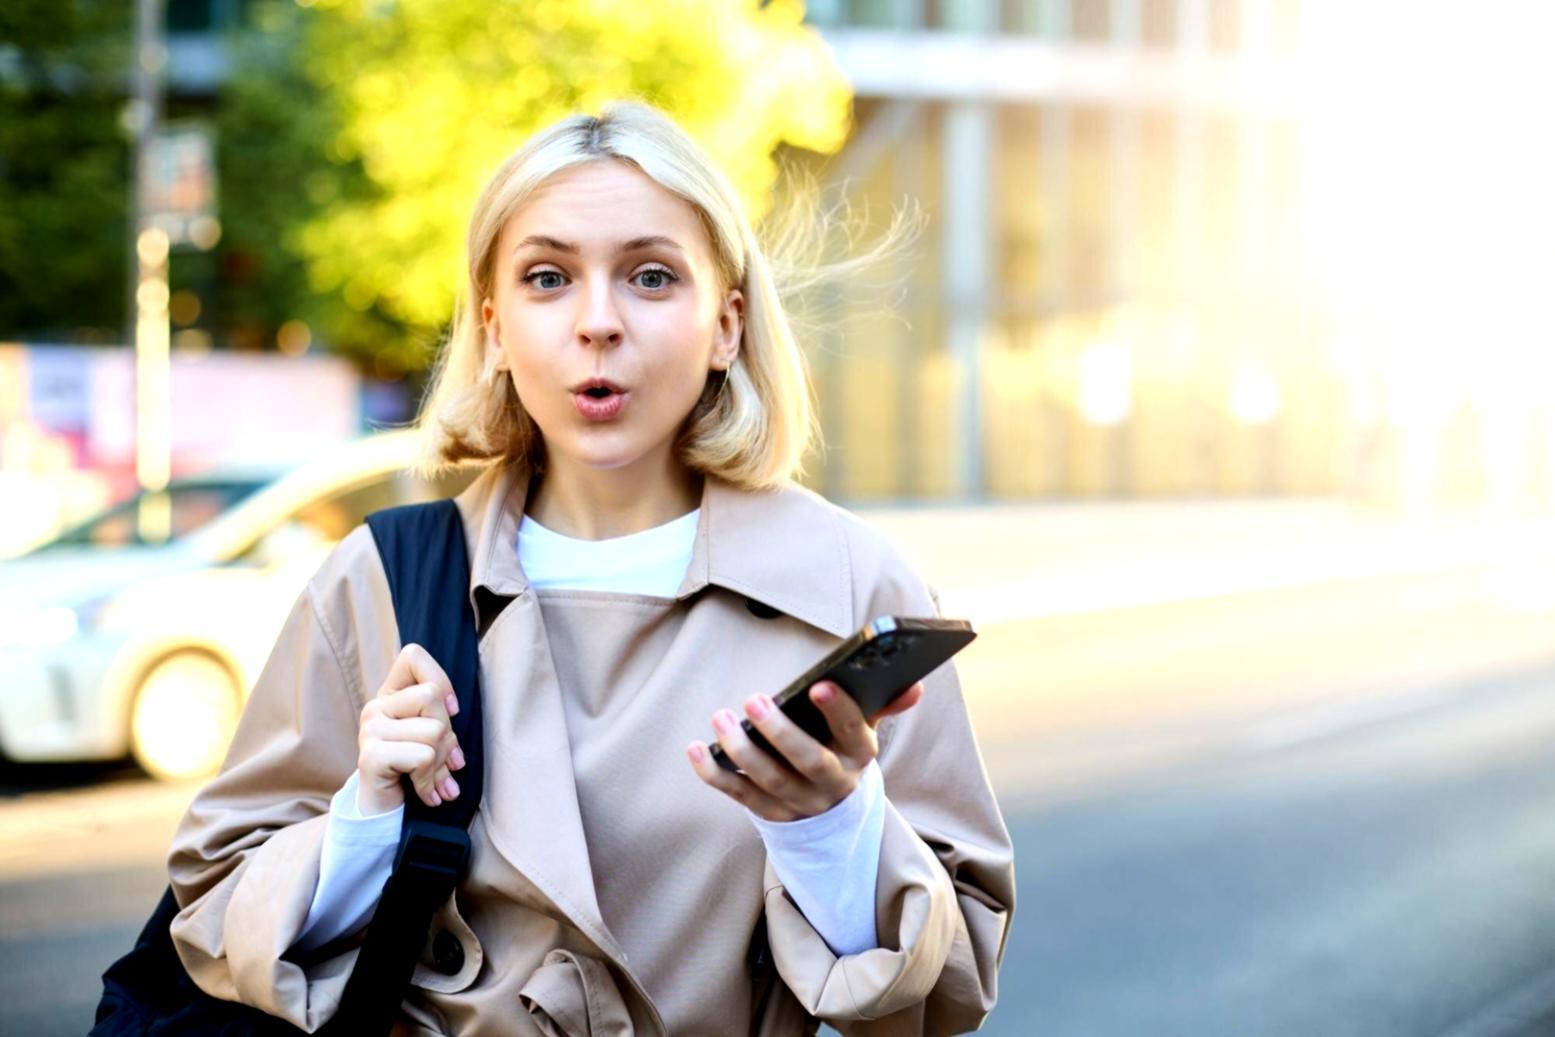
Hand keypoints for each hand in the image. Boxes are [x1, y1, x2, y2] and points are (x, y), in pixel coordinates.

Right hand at [356, 643, 465, 815]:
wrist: (383, 812)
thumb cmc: (412, 769)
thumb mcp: (429, 735)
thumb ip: (439, 713)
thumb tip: (453, 710)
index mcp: (390, 694)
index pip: (412, 656)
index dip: (440, 678)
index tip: (450, 710)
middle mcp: (376, 707)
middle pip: (432, 696)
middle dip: (449, 734)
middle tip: (444, 760)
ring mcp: (370, 731)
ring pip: (434, 731)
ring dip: (442, 763)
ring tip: (434, 780)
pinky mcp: (371, 756)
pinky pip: (423, 756)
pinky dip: (431, 780)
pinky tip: (426, 793)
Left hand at [686, 679, 923, 821]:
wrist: (834, 808)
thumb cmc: (842, 747)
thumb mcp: (863, 727)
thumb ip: (884, 702)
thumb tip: (914, 684)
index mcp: (861, 754)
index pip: (855, 732)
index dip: (839, 710)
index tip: (818, 685)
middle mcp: (834, 783)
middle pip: (809, 762)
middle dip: (780, 732)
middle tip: (752, 700)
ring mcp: (802, 803)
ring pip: (771, 782)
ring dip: (742, 751)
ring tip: (721, 719)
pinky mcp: (772, 814)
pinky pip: (741, 797)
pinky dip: (715, 775)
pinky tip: (695, 749)